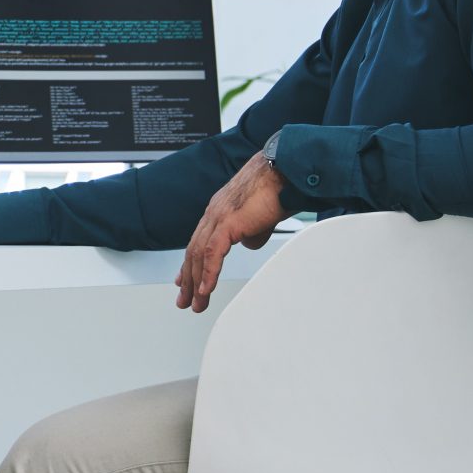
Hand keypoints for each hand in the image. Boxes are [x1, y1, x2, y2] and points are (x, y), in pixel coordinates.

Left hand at [173, 151, 287, 312]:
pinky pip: (213, 252)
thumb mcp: (262, 217)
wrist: (286, 170)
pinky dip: (208, 272)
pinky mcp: (229, 221)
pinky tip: (206, 289)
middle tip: (185, 300)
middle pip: (194, 250)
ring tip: (196, 303)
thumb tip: (248, 243)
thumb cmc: (279, 187)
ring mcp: (219, 215)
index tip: (185, 281)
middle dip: (188, 279)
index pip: (199, 242)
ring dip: (196, 282)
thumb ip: (252, 231)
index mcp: (220, 210)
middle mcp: (214, 212)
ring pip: (199, 254)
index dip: (191, 264)